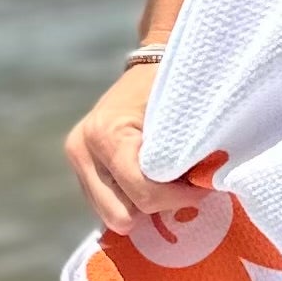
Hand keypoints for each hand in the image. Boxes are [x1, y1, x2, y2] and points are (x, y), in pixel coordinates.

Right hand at [64, 60, 205, 233]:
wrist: (149, 64)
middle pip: (122, 214)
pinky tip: (154, 183)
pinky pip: (109, 207)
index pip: (141, 190)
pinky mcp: (82, 173)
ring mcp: (77, 164)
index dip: (177, 197)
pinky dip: (134, 201)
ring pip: (113, 216)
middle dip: (159, 207)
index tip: (204, 189)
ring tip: (171, 183)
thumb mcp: (178, 112)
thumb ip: (182, 151)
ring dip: (145, 208)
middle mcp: (82, 151)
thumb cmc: (170, 82)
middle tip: (188, 190)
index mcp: (105, 133)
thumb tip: (201, 187)